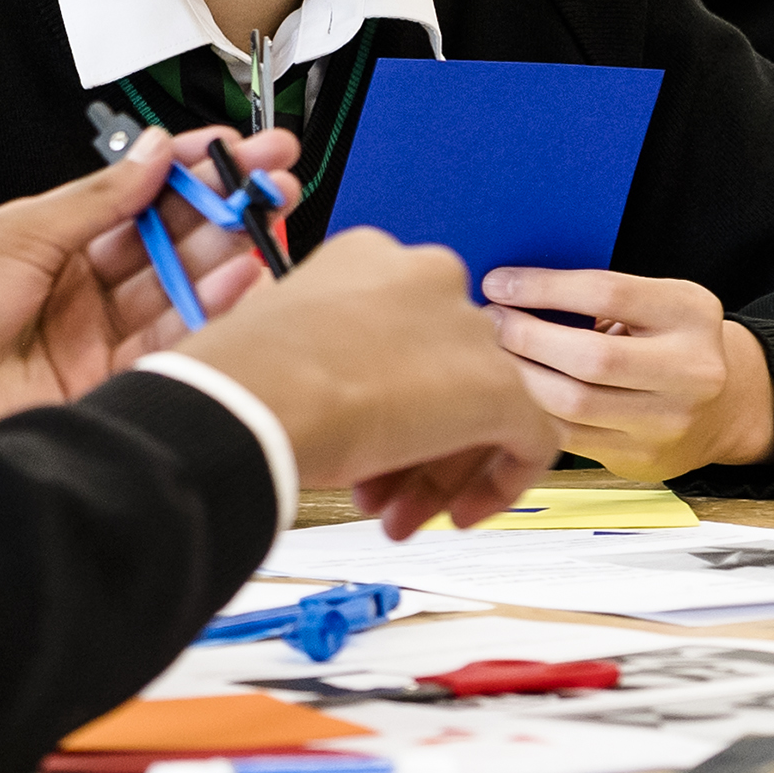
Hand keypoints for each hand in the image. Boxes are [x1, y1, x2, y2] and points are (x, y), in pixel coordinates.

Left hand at [0, 126, 292, 462]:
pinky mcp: (111, 386)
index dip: (196, 171)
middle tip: (274, 182)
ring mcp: (101, 338)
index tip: (243, 148)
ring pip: (183, 290)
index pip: (144, 198)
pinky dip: (213, 310)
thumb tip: (156, 152)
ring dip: (230, 254)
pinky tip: (242, 277)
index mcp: (59, 242)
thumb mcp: (16, 233)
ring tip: (267, 220)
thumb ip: (96, 199)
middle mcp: (86, 289)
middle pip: (173, 242)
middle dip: (228, 208)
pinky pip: (175, 344)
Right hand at [169, 229, 561, 536]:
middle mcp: (428, 279)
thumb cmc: (242, 374)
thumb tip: (325, 385)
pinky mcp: (498, 386)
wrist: (253, 399)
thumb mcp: (278, 337)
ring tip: (393, 515)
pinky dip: (498, 482)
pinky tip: (453, 514)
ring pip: (481, 409)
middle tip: (375, 489)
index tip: (360, 437)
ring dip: (437, 471)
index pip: (404, 331)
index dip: (384, 395)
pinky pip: (531, 439)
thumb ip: (323, 349)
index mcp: (370, 257)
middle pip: (444, 371)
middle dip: (411, 441)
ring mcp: (468, 331)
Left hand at [482, 267, 773, 481]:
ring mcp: (670, 421)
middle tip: (489, 324)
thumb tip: (510, 287)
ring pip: (574, 404)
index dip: (543, 287)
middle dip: (525, 338)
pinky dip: (531, 414)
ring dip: (520, 379)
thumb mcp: (656, 303)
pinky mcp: (643, 458)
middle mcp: (691, 370)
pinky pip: (569, 438)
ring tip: (493, 358)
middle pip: (591, 357)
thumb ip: (601, 295)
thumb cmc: (670, 342)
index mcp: (691, 314)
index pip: (607, 293)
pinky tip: (511, 394)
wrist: (724, 406)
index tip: (498, 284)